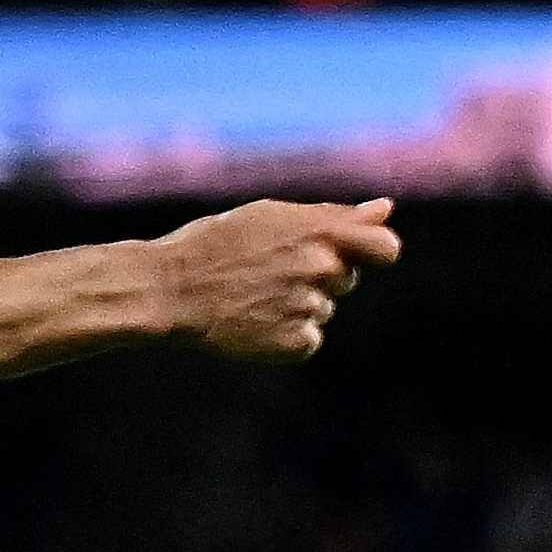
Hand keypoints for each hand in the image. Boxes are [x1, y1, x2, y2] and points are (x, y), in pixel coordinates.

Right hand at [151, 197, 400, 362]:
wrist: (166, 291)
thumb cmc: (213, 245)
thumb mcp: (270, 216)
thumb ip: (334, 215)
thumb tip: (385, 209)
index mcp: (320, 232)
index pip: (385, 247)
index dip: (374, 252)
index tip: (354, 256)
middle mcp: (322, 268)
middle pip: (345, 279)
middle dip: (318, 276)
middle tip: (268, 273)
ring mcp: (310, 307)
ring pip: (321, 309)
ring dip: (295, 305)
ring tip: (249, 297)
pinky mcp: (296, 343)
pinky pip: (308, 338)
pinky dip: (285, 335)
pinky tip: (252, 321)